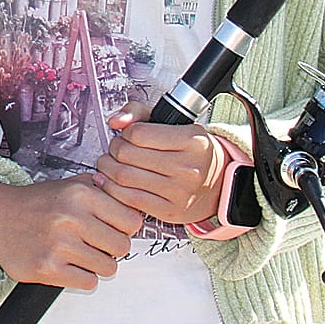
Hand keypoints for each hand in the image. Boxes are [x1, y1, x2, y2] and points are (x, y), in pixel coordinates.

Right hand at [0, 178, 143, 289]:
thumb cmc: (35, 203)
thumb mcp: (67, 185)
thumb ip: (100, 189)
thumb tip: (130, 198)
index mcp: (80, 194)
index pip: (131, 221)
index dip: (125, 228)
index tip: (114, 229)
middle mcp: (71, 218)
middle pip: (122, 247)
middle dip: (112, 248)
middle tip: (97, 244)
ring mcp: (59, 245)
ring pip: (108, 268)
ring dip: (97, 264)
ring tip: (81, 254)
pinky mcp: (48, 269)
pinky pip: (88, 282)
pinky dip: (82, 277)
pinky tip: (70, 265)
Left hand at [93, 102, 227, 225]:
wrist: (216, 184)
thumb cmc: (189, 152)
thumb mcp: (173, 123)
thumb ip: (138, 112)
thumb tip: (116, 121)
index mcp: (192, 141)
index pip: (138, 133)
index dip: (125, 132)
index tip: (126, 135)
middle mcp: (188, 168)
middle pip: (127, 155)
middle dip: (113, 149)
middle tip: (115, 149)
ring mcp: (180, 192)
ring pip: (124, 177)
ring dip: (108, 168)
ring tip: (110, 164)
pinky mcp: (170, 211)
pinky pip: (130, 199)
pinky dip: (113, 189)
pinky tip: (112, 181)